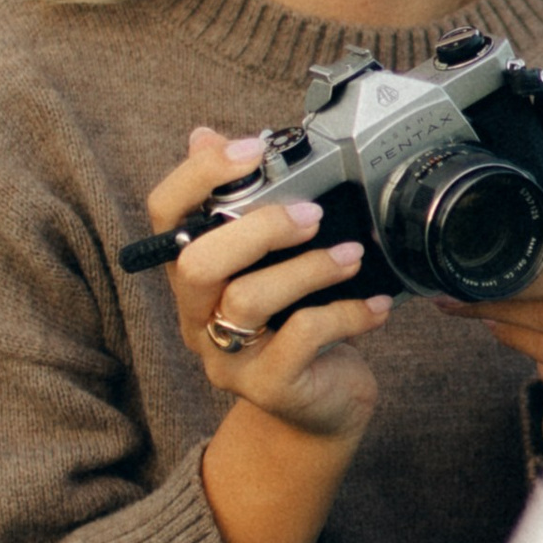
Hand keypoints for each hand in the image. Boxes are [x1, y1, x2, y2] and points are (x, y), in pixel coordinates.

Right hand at [147, 130, 389, 449]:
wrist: (322, 409)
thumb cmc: (299, 328)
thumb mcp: (275, 265)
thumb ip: (248, 207)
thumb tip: (206, 134)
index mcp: (195, 276)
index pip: (166, 217)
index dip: (197, 176)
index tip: (251, 149)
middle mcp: (197, 317)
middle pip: (197, 262)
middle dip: (258, 228)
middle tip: (312, 216)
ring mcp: (227, 357)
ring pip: (247, 299)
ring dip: (308, 268)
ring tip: (353, 257)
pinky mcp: (267, 387)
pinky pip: (302, 338)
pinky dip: (347, 313)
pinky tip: (377, 305)